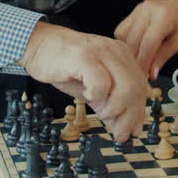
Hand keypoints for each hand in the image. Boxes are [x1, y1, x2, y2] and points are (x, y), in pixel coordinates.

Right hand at [20, 22, 147, 141]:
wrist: (37, 44)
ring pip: (126, 86)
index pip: (141, 86)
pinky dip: (97, 95)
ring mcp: (101, 52)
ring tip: (101, 112)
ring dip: (116, 108)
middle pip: (137, 88)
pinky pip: (101, 82)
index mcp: (122, 56)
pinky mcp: (83, 56)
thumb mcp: (91, 88)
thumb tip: (122, 130)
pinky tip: (87, 95)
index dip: (139, 112)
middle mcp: (115, 51)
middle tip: (118, 133)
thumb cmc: (63, 65)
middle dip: (130, 117)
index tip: (133, 131)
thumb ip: (108, 105)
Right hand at [114, 0, 177, 79]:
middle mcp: (148, 9)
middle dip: (135, 59)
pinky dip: (127, 42)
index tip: (142, 77)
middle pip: (133, 40)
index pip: (148, 43)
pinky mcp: (135, 11)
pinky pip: (123, 30)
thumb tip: (151, 74)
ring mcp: (139, 9)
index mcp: (164, 15)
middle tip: (140, 74)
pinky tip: (137, 49)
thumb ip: (163, 56)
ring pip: (123, 35)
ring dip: (129, 51)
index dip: (144, 62)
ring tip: (140, 60)